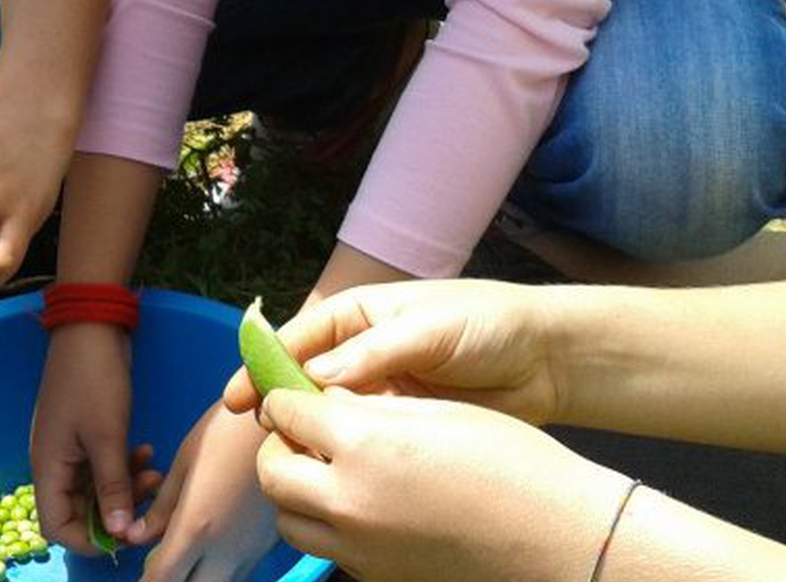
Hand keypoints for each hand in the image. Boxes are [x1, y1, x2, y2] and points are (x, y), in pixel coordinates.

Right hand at [31, 323, 150, 553]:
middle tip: (149, 498)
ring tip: (155, 473)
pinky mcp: (85, 433)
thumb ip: (113, 487)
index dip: (89, 539)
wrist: (91, 328)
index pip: (57, 526)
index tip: (125, 532)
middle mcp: (54, 462)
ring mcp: (69, 447)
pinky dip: (124, 467)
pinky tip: (146, 453)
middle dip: (115, 511)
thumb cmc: (93, 379)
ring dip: (125, 487)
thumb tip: (119, 532)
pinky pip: (102, 465)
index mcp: (49, 467)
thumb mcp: (107, 436)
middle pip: (78, 510)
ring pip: (95, 488)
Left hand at [133, 405, 278, 581]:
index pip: (162, 579)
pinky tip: (213, 546)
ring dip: (198, 578)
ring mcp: (251, 550)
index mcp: (196, 527)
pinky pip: (239, 571)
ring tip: (186, 555)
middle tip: (161, 565)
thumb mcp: (185, 464)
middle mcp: (226, 549)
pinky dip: (220, 569)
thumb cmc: (227, 432)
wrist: (283, 423)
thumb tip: (135, 536)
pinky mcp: (268, 544)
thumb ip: (161, 509)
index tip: (139, 576)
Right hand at [224, 279, 561, 425]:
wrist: (547, 360)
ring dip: (310, 434)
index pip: (297, 340)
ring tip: (294, 457)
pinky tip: (332, 469)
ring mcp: (379, 392)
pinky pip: (361, 440)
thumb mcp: (429, 328)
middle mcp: (360, 354)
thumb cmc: (488, 324)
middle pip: (303, 382)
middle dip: (280, 406)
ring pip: (328, 416)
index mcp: (358, 316)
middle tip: (266, 437)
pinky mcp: (400, 426)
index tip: (239, 398)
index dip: (263, 367)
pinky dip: (344, 453)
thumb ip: (373, 353)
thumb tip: (316, 379)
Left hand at [255, 388, 621, 581]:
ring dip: (294, 490)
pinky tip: (360, 505)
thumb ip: (370, 408)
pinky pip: (326, 548)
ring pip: (290, 519)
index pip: (288, 413)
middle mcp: (348, 502)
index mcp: (362, 446)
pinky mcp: (377, 578)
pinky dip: (326, 525)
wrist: (560, 537)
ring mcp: (360, 549)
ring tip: (326, 471)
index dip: (287, 398)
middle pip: (273, 472)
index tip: (294, 395)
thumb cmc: (512, 464)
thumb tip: (326, 405)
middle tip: (303, 433)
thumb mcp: (436, 413)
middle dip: (279, 446)